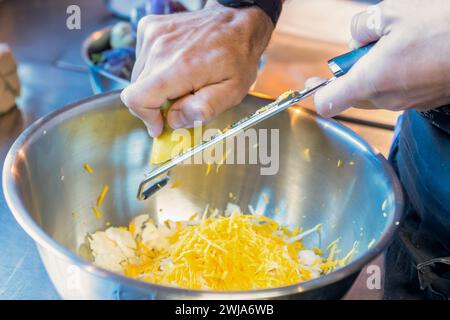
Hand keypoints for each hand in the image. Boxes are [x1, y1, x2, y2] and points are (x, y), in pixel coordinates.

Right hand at [120, 1, 273, 136]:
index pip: (136, 99)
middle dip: (156, 103)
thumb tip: (174, 120)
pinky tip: (176, 64)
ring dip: (156, 86)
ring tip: (182, 80)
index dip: (146, 117)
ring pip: (139, 77)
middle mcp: (161, 48)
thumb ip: (204, 109)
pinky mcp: (150, 27)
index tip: (159, 124)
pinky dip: (154, 69)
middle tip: (181, 100)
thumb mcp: (232, 92)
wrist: (238, 21)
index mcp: (180, 67)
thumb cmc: (237, 57)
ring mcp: (153, 35)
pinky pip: (142, 59)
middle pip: (137, 91)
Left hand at [307, 0, 449, 116]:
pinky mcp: (422, 101)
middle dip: (351, 71)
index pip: (328, 102)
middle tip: (363, 45)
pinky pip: (396, 91)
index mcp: (371, 80)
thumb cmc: (442, 26)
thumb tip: (357, 36)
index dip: (316, 94)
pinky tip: (411, 53)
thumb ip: (361, 26)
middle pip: (351, 93)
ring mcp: (406, 103)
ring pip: (374, 91)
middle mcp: (386, 98)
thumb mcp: (391, 13)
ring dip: (374, 70)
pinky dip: (394, 75)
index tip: (311, 85)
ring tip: (395, 43)